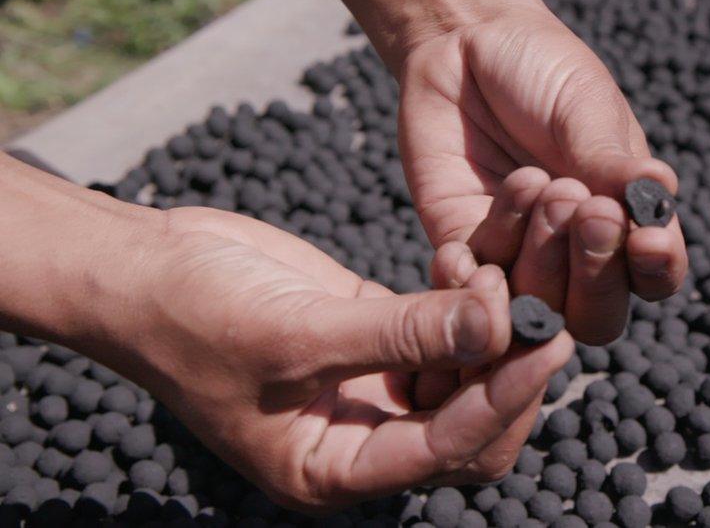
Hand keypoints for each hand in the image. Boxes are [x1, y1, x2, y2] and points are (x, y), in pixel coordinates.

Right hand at [91, 207, 572, 512]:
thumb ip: (400, 334)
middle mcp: (362, 435)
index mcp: (334, 467)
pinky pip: (438, 328)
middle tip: (538, 307)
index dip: (501, 399)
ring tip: (503, 270)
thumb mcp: (296, 334)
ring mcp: (369, 384)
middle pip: (470, 424)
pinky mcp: (372, 334)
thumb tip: (496, 326)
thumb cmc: (195, 317)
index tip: (547, 343)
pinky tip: (469, 259)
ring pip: (462, 372)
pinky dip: (461, 300)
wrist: (146, 271)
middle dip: (507, 369)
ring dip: (490, 328)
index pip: (445, 449)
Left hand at [397, 8, 687, 344]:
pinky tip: (470, 245)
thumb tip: (658, 196)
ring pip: (537, 307)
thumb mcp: (584, 107)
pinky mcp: (465, 247)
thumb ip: (610, 162)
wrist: (461, 45)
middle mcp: (575, 250)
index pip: (653, 273)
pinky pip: (472, 287)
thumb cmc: (539, 70)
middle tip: (584, 207)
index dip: (655, 269)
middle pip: (597, 315)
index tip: (648, 238)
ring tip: (534, 182)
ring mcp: (519, 255)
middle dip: (595, 272)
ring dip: (540, 258)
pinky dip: (473, 275)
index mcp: (624, 217)